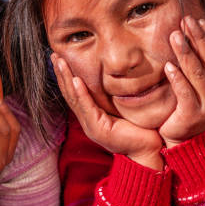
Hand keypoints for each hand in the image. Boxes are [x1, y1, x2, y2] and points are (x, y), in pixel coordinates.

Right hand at [51, 53, 162, 169]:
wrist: (150, 151)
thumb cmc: (143, 129)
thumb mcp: (126, 107)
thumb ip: (117, 94)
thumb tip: (119, 74)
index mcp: (92, 115)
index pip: (75, 91)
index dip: (66, 74)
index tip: (60, 57)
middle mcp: (87, 120)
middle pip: (69, 93)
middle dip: (61, 73)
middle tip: (54, 55)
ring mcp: (90, 125)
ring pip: (74, 98)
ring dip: (66, 78)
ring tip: (60, 62)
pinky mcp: (98, 129)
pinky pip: (87, 107)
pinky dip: (80, 93)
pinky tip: (76, 80)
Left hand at [159, 16, 204, 147]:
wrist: (186, 140)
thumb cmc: (191, 107)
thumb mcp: (203, 84)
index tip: (194, 19)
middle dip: (196, 38)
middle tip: (184, 20)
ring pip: (196, 73)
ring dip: (185, 53)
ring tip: (174, 36)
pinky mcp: (194, 115)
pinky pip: (185, 93)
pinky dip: (177, 78)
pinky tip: (168, 65)